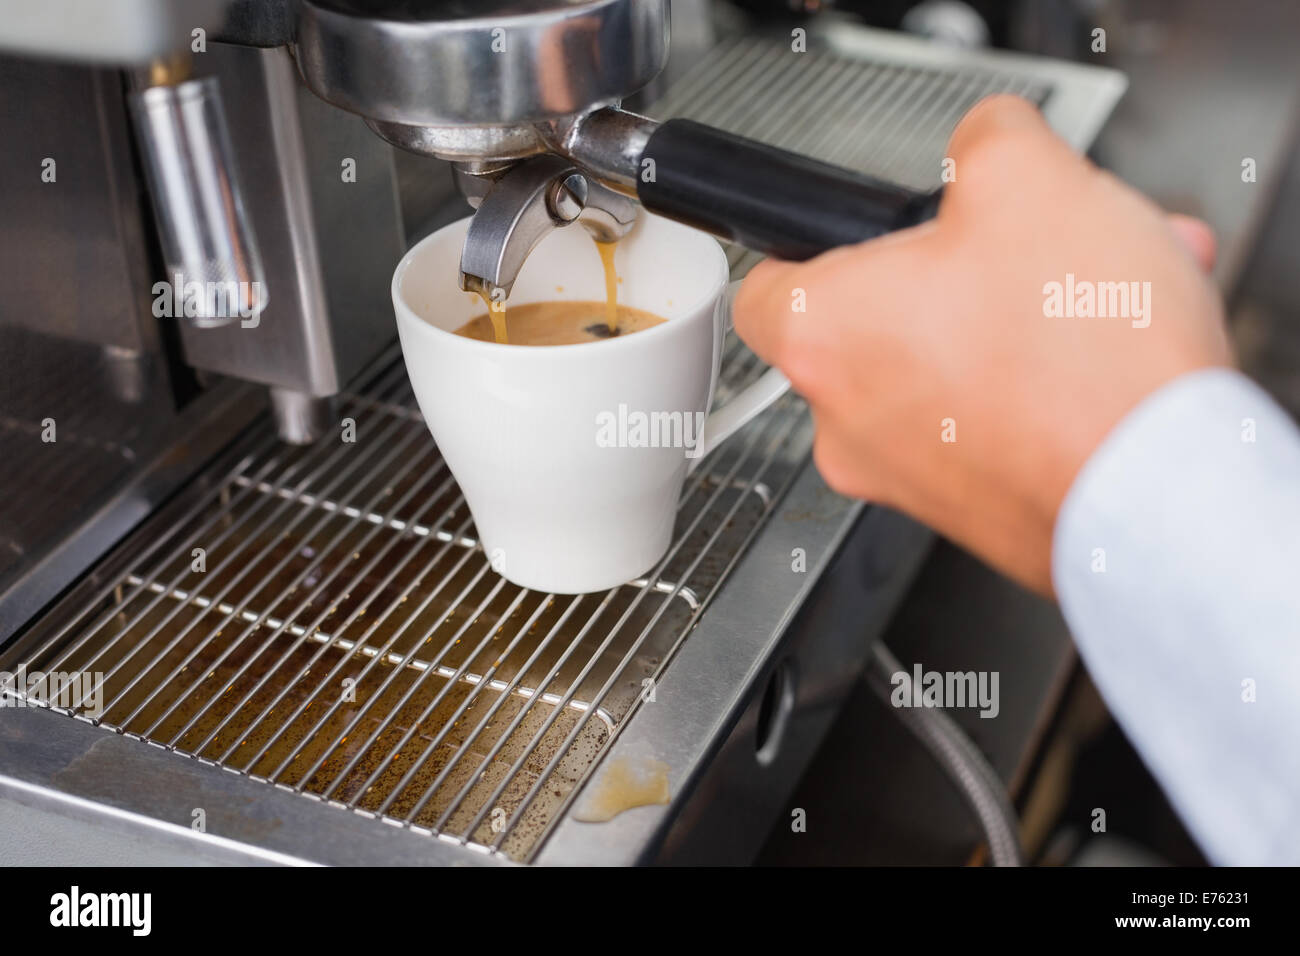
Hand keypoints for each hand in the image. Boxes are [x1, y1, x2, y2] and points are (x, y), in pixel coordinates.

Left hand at [733, 94, 1231, 594]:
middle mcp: (845, 420)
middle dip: (964, 274)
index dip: (812, 247)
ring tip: (1101, 299)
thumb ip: (983, 138)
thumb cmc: (1079, 365)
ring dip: (1021, 322)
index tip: (857, 239)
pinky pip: (992, 425)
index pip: (764, 286)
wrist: (1158, 494)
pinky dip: (1044, 385)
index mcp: (821, 334)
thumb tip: (984, 141)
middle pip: (879, 322)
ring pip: (950, 370)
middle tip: (1026, 252)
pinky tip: (1115, 353)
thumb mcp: (1027, 178)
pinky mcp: (968, 512)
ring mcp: (904, 477)